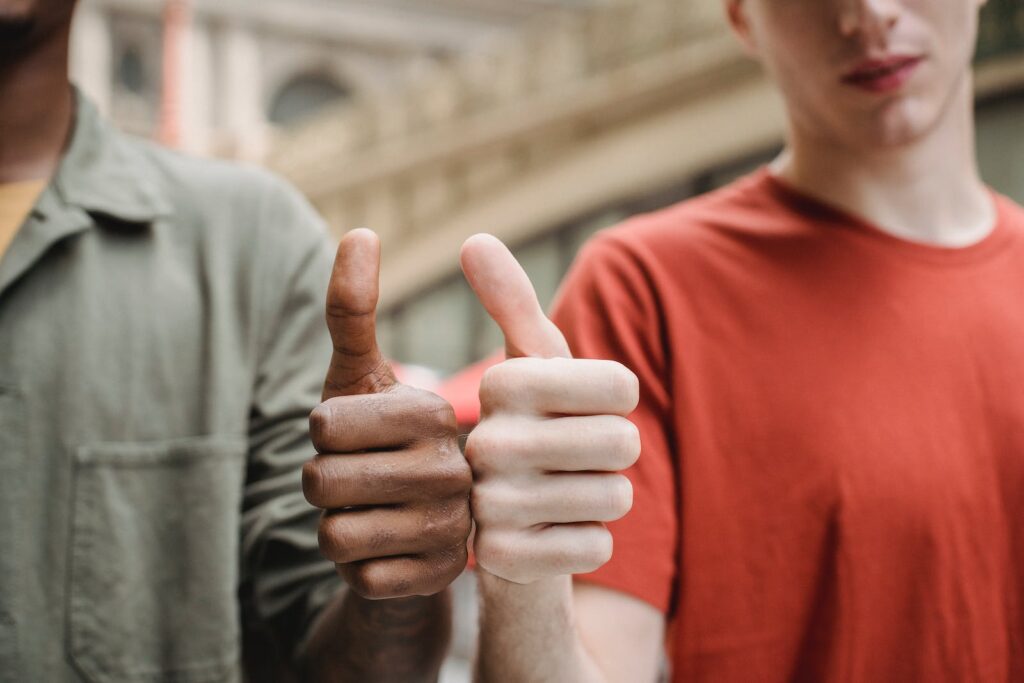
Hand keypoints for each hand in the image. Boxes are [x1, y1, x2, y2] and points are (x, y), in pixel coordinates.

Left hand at [302, 229, 472, 598]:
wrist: (412, 527)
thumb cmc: (376, 441)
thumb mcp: (358, 377)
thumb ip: (354, 309)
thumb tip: (362, 230)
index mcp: (435, 413)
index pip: (323, 427)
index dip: (320, 435)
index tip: (356, 437)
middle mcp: (457, 469)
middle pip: (321, 482)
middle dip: (319, 485)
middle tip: (358, 481)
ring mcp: (454, 529)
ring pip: (333, 534)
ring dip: (335, 527)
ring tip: (372, 513)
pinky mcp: (439, 579)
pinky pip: (356, 577)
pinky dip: (356, 568)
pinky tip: (386, 551)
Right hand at [460, 234, 639, 584]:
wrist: (505, 522)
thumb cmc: (532, 427)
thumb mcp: (532, 364)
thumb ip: (514, 303)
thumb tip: (473, 239)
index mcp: (503, 385)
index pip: (622, 386)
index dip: (617, 402)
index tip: (580, 409)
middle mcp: (487, 443)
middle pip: (624, 443)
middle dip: (616, 454)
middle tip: (577, 458)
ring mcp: (492, 507)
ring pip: (615, 498)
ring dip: (603, 499)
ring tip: (563, 493)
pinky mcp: (507, 560)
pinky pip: (598, 547)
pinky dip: (589, 542)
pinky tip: (554, 533)